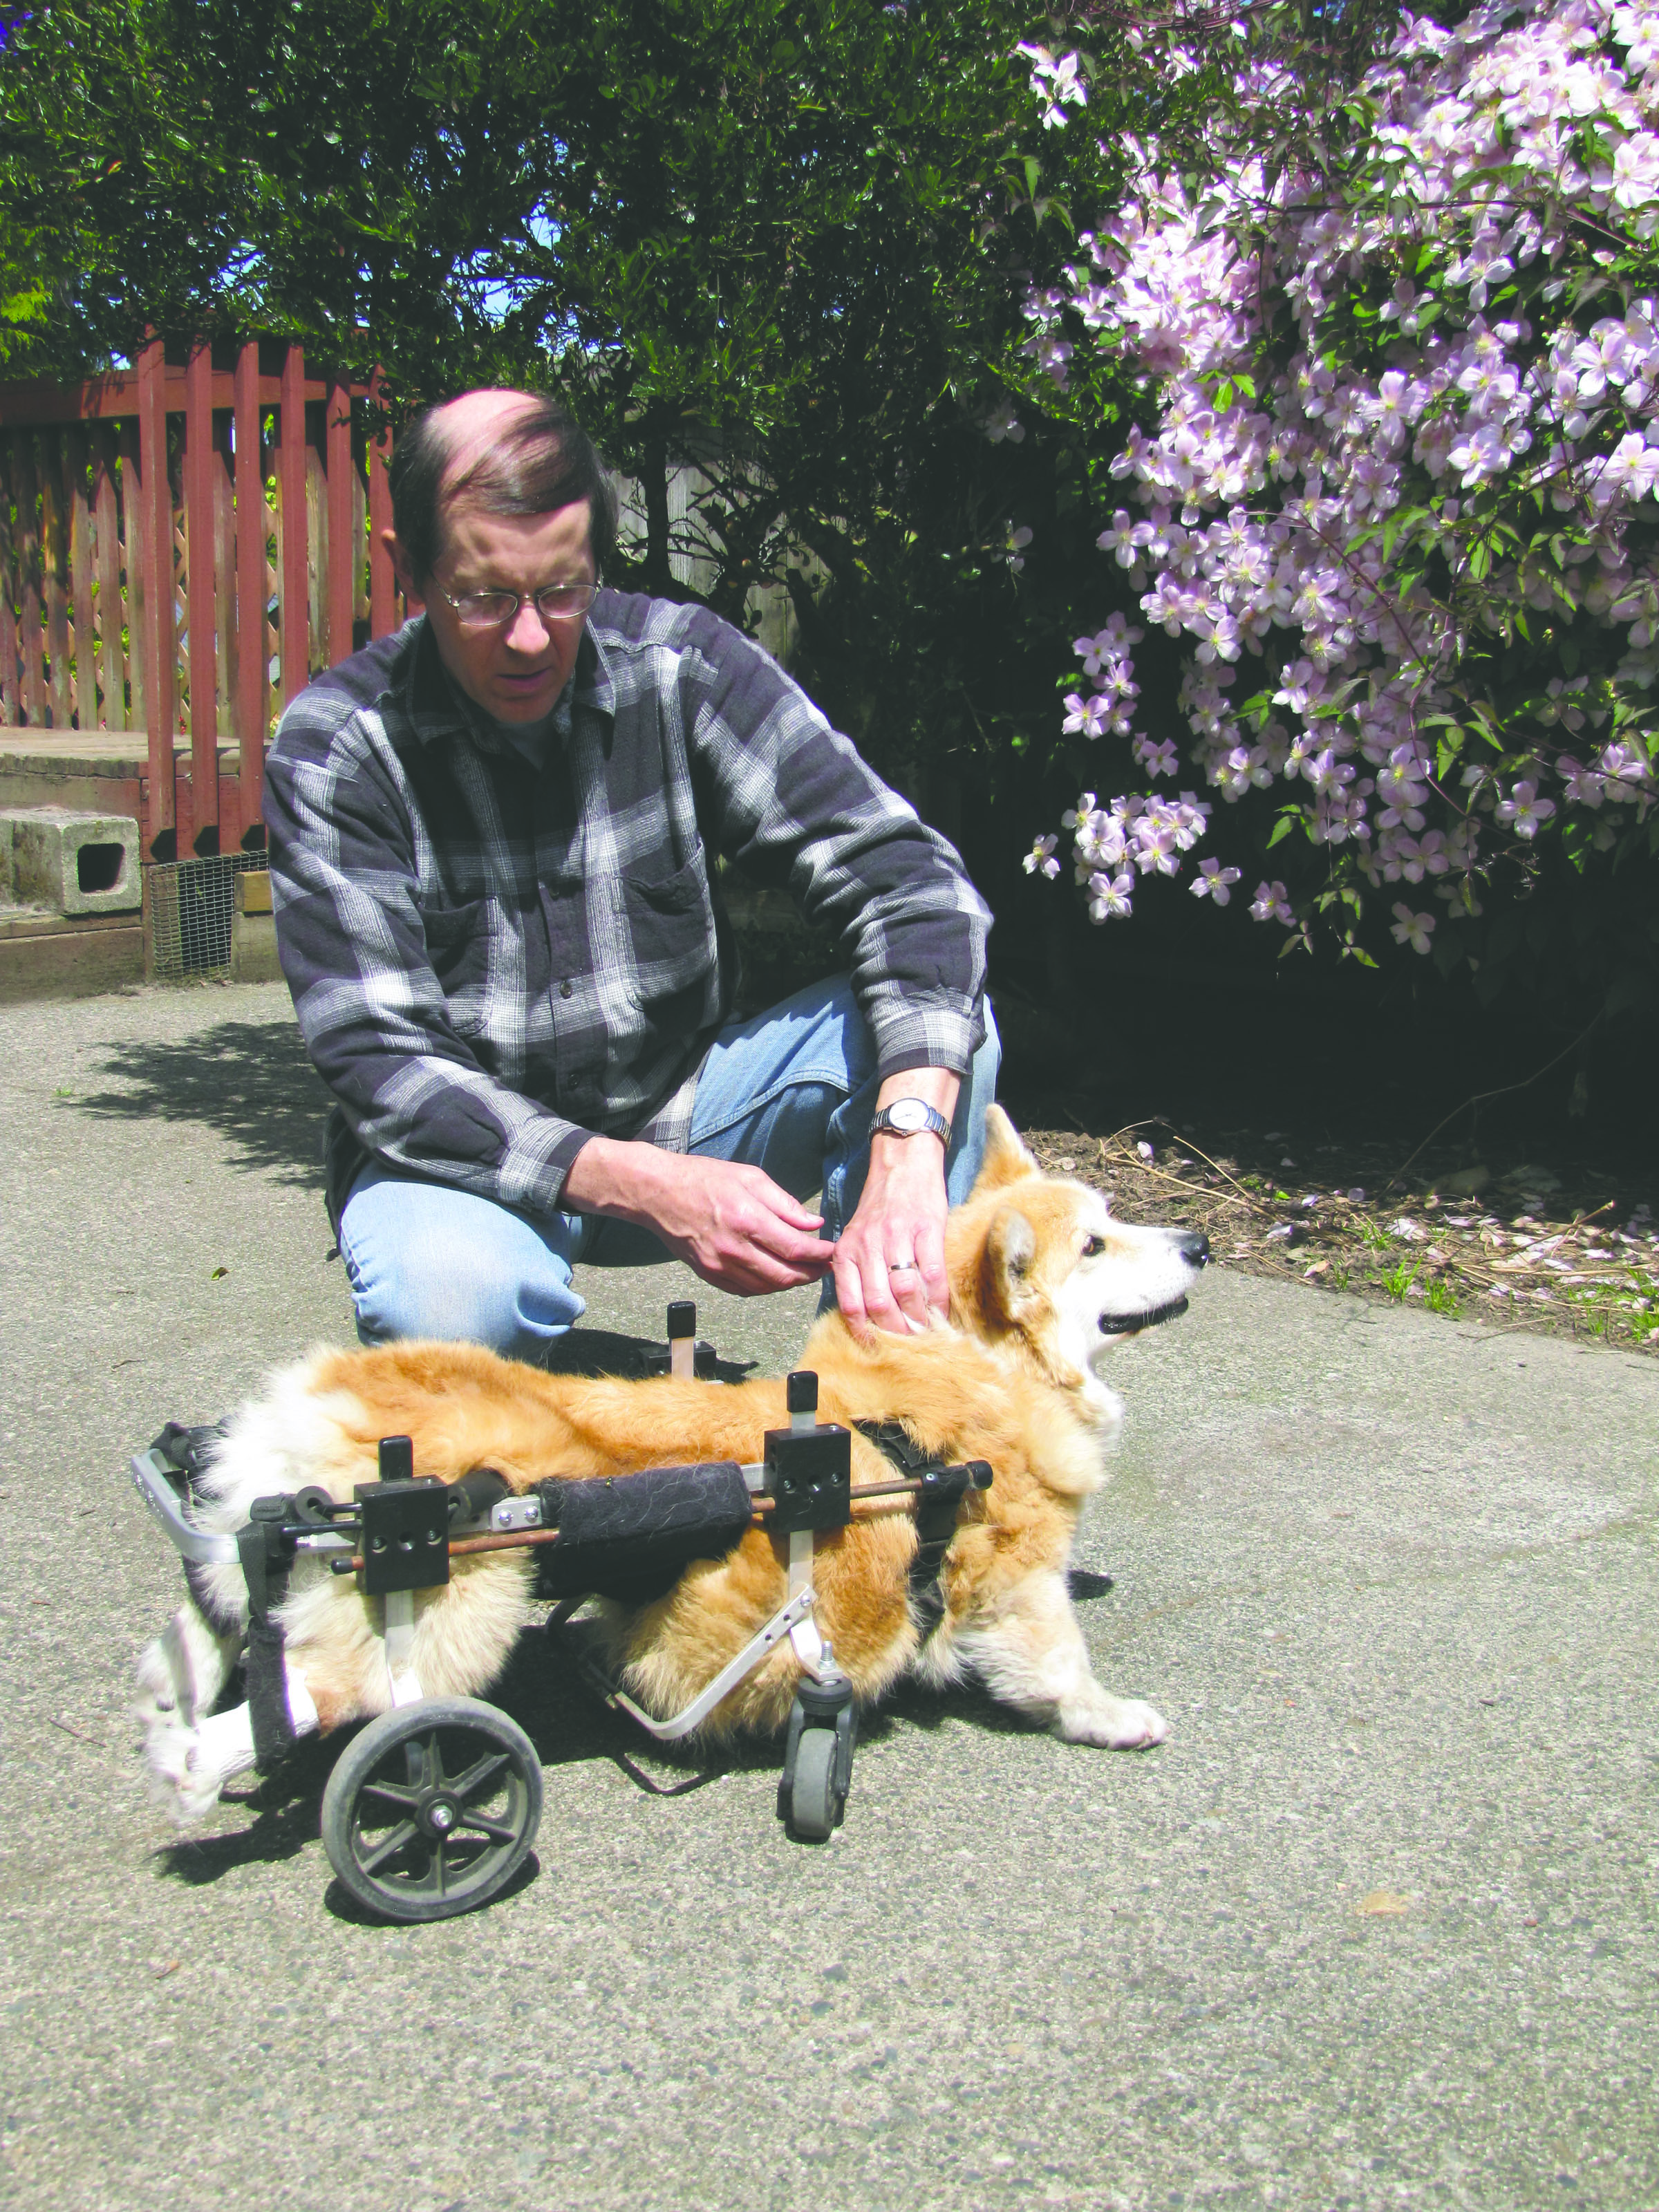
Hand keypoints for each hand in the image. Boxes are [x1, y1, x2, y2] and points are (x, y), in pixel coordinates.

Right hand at [561, 1138, 831, 1296]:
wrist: (658, 1193)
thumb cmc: (705, 1179)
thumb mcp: (750, 1177)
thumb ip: (785, 1204)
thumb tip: (814, 1224)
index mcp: (747, 1219)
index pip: (796, 1248)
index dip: (820, 1254)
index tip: (834, 1251)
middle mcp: (734, 1248)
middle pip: (785, 1275)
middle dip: (811, 1274)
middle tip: (826, 1267)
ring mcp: (719, 1266)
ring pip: (767, 1287)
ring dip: (791, 1283)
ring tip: (806, 1271)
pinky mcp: (708, 1275)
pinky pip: (746, 1290)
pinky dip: (766, 1287)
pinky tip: (776, 1276)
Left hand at [832, 1132, 951, 1339]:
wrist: (904, 1161)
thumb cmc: (881, 1205)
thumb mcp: (857, 1235)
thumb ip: (857, 1269)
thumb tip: (868, 1314)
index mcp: (847, 1250)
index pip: (850, 1303)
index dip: (864, 1333)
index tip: (877, 1349)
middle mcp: (868, 1245)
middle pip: (878, 1304)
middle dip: (894, 1332)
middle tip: (908, 1348)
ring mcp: (898, 1237)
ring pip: (904, 1292)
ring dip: (917, 1319)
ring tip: (926, 1335)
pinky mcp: (927, 1229)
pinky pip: (932, 1273)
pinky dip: (937, 1299)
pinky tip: (942, 1312)